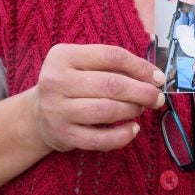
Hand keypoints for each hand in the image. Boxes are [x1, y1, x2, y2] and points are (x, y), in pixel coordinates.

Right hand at [33, 44, 165, 152]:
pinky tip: (133, 129)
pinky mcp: (63, 135)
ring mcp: (57, 110)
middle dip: (142, 91)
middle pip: (111, 84)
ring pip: (107, 110)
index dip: (139, 66)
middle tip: (157, 97)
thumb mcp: (83, 64)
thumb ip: (113, 65)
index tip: (156, 77)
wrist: (38, 114)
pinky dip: (122, 135)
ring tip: (141, 109)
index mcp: (63, 55)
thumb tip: (152, 76)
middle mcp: (56, 81)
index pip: (111, 56)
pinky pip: (100, 139)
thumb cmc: (71, 84)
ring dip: (132, 110)